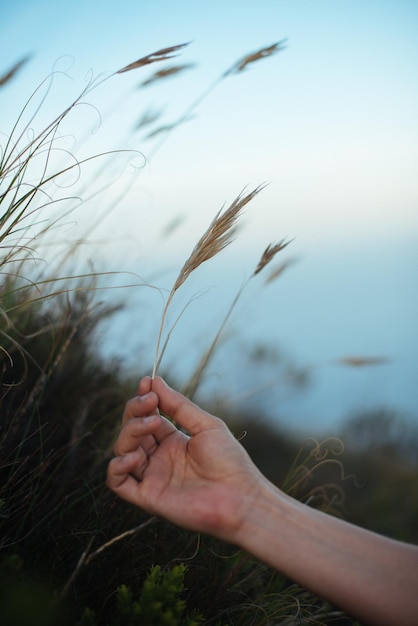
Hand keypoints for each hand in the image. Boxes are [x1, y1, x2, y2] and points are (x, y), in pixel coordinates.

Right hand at [107, 377, 262, 541]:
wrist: (241, 497)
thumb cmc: (230, 461)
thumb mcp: (205, 425)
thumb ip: (178, 405)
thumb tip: (155, 381)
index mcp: (172, 441)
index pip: (146, 417)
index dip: (142, 399)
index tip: (146, 382)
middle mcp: (159, 458)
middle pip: (131, 430)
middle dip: (135, 411)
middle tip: (150, 401)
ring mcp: (152, 476)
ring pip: (122, 450)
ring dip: (130, 432)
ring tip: (153, 423)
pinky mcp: (148, 496)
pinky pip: (118, 482)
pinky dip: (117, 467)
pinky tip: (133, 455)